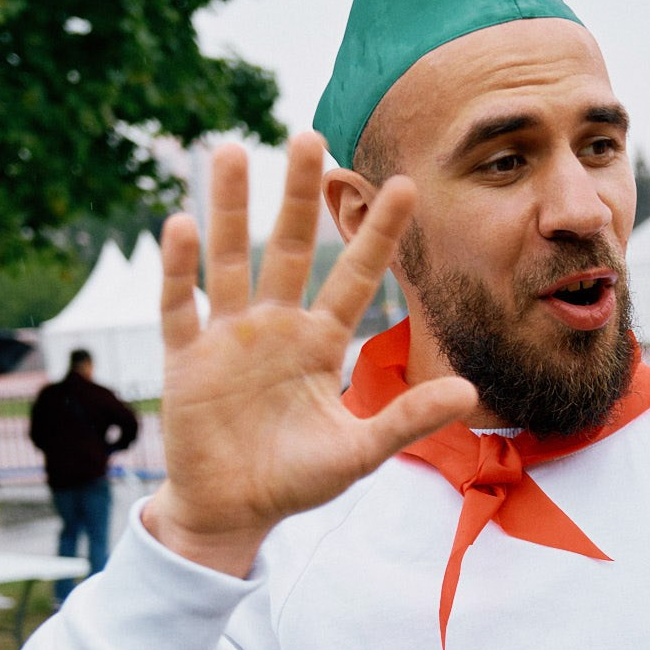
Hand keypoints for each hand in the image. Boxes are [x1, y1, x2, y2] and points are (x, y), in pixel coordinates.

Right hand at [146, 136, 477, 575]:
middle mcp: (275, 327)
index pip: (354, 276)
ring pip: (230, 260)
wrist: (232, 513)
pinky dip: (179, 269)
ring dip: (231, 208)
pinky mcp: (186, 360)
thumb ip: (407, 418)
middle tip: (308, 136)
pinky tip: (183, 224)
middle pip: (289, 248)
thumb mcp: (359, 452)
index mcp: (319, 343)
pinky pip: (180, 306)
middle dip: (298, 195)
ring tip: (231, 150)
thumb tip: (470, 391)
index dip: (377, 234)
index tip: (403, 184)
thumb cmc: (295, 481)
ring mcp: (228, 338)